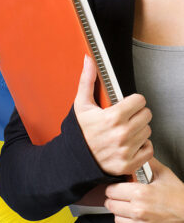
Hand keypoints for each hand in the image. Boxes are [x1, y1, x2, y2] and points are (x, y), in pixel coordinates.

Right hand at [74, 54, 153, 175]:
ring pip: (148, 132)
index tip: (124, 106)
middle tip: (123, 119)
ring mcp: (126, 150)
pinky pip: (149, 150)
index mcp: (112, 117)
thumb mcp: (81, 105)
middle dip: (136, 115)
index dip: (132, 102)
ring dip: (138, 131)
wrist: (73, 159)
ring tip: (123, 132)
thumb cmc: (79, 131)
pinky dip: (141, 148)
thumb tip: (89, 59)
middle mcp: (122, 134)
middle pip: (146, 115)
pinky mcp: (130, 163)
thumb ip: (87, 81)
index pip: (140, 100)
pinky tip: (128, 145)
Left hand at [105, 157, 183, 222]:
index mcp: (140, 193)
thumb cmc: (181, 199)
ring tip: (134, 212)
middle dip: (116, 201)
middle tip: (125, 201)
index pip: (110, 190)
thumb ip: (148, 165)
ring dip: (123, 216)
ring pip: (117, 220)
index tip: (118, 190)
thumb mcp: (166, 176)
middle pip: (110, 205)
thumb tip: (139, 155)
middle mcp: (138, 211)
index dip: (114, 189)